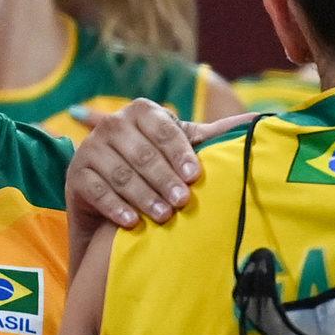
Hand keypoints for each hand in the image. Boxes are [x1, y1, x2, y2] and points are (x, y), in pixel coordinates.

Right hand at [64, 100, 255, 268]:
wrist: (110, 196)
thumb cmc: (155, 169)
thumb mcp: (181, 149)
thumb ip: (212, 136)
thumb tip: (260, 122)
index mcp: (141, 111)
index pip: (163, 128)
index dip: (179, 152)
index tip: (195, 176)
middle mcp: (112, 124)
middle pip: (142, 154)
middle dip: (164, 180)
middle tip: (183, 202)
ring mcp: (90, 149)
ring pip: (121, 174)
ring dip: (144, 196)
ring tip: (164, 216)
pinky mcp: (75, 176)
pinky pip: (97, 191)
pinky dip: (115, 207)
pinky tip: (132, 223)